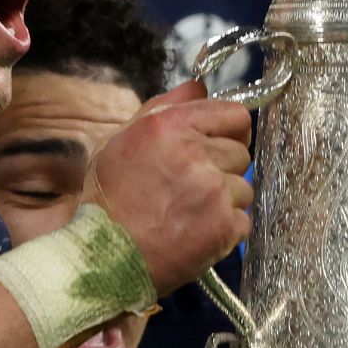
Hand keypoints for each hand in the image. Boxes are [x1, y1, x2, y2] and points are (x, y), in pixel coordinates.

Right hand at [88, 80, 253, 291]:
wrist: (104, 260)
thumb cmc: (107, 200)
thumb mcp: (121, 141)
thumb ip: (163, 109)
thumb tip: (200, 87)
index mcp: (170, 128)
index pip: (234, 114)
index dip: (230, 130)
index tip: (220, 143)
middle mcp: (196, 154)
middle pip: (241, 152)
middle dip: (223, 168)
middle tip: (191, 188)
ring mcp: (214, 192)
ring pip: (244, 189)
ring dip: (224, 201)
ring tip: (189, 214)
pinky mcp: (225, 227)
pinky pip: (242, 221)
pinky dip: (224, 230)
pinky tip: (195, 234)